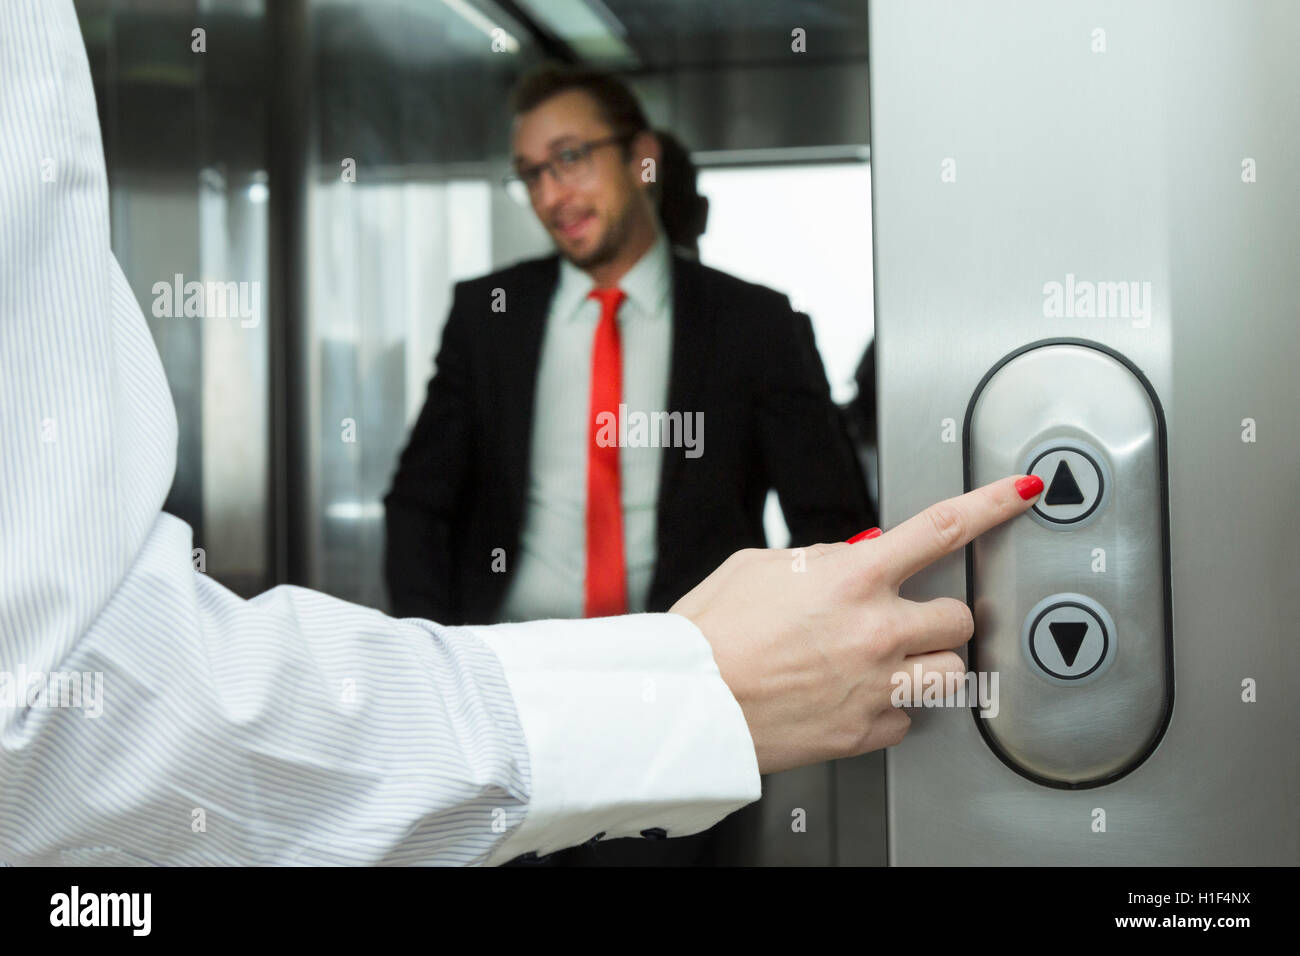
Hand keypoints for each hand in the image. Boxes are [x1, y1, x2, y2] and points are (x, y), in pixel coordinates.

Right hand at [669, 474, 1043, 773]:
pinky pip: (910, 719)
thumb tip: (854, 560)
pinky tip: (854, 697)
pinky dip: (890, 709)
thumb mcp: (759, 566)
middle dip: (939, 616)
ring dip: (926, 665)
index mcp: (850, 577)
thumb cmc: (710, 633)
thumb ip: (820, 560)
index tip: (1022, 492)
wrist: (687, 703)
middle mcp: (874, 630)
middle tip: (905, 620)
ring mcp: (876, 685)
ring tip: (885, 663)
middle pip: (960, 616)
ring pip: (950, 673)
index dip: (992, 505)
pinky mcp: (866, 731)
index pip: (942, 528)